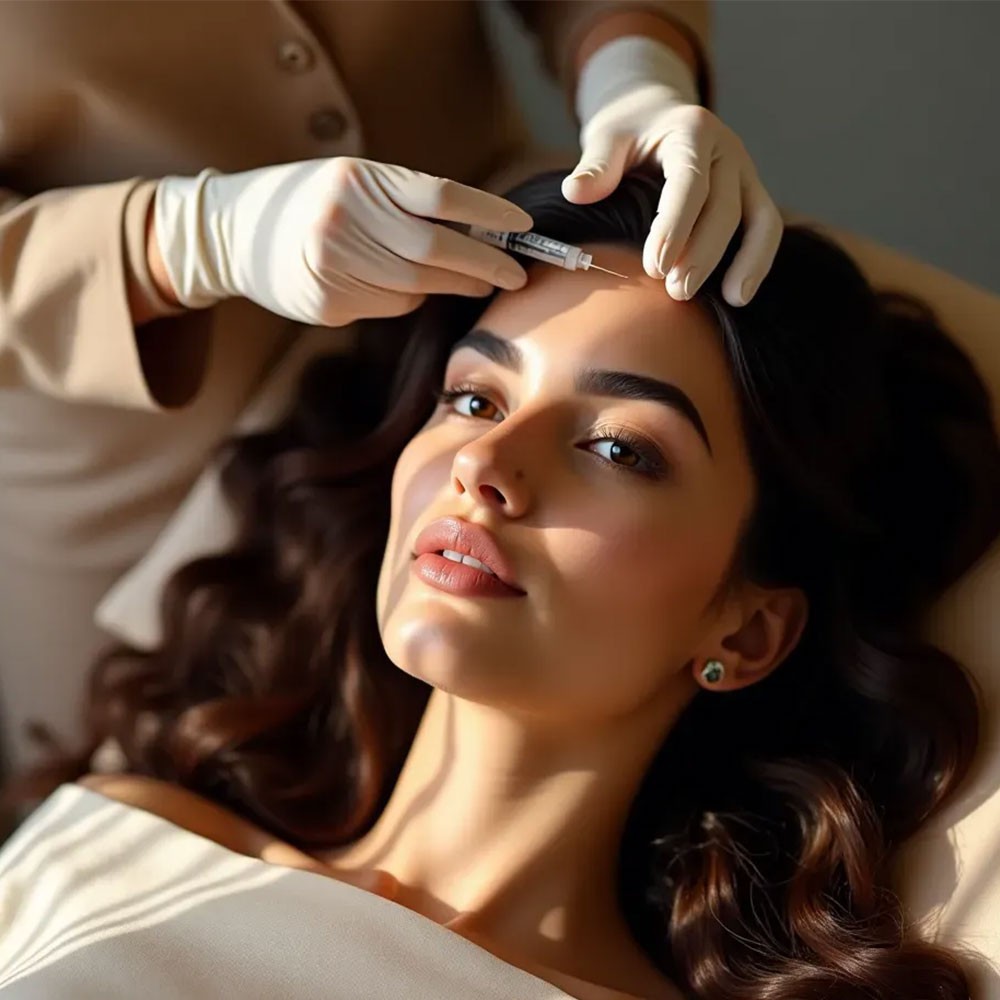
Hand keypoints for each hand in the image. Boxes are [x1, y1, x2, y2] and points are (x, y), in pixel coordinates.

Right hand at [152, 158, 533, 326]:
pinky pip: (390, 306)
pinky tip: (410, 288)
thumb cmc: (310, 200)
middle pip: (435, 250)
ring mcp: (332, 265)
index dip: (489, 216)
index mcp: (358, 180)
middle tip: (514, 274)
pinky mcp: (327, 303)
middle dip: (483, 265)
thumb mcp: (353, 180)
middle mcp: (344, 220)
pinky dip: (411, 299)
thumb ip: (406, 201)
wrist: (235, 234)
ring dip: (452, 285)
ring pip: (416, 286)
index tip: (522, 227)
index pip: (441, 198)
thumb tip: (477, 233)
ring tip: (476, 282)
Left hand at [562, 37, 781, 306]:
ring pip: (757, 219)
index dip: (674, 225)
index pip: (689, 181)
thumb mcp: (608, 136)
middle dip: (701, 253)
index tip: (655, 266)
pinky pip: (765, 228)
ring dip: (740, 262)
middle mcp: (726, 150)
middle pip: (724, 207)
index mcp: (692, 130)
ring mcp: (744, 173)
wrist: (657, 113)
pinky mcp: (751, 194)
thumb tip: (575, 193)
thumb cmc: (630, 131)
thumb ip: (596, 165)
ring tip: (721, 299)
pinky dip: (757, 261)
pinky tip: (739, 296)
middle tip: (676, 292)